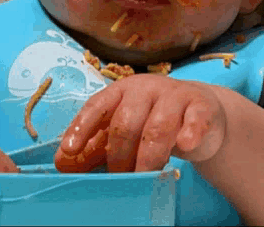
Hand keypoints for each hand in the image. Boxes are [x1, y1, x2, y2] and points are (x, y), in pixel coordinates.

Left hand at [55, 75, 226, 172]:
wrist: (201, 111)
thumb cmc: (154, 120)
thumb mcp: (125, 129)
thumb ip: (95, 145)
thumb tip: (62, 162)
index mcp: (122, 90)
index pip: (97, 105)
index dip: (82, 127)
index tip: (69, 151)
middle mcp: (147, 87)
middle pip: (126, 122)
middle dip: (119, 156)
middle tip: (121, 177)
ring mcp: (176, 95)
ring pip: (158, 127)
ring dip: (149, 158)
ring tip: (145, 176)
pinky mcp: (201, 106)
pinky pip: (195, 119)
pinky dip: (190, 133)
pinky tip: (186, 145)